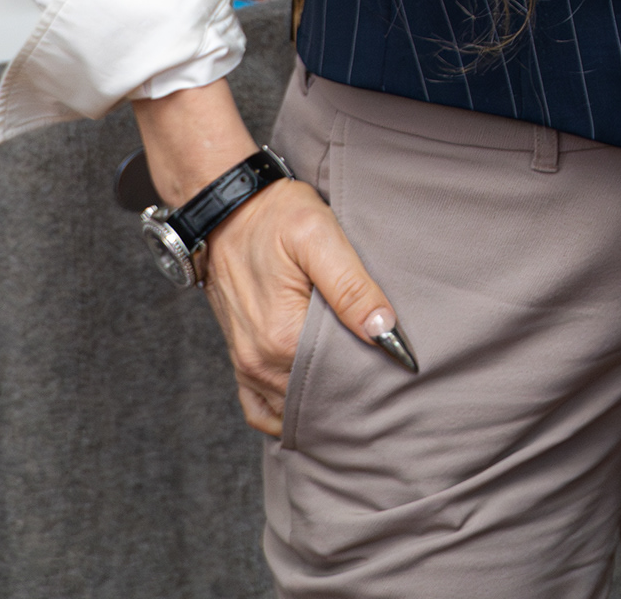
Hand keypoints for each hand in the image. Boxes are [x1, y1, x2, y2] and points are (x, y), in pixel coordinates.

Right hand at [137, 82, 403, 437]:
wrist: (224, 207)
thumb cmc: (273, 216)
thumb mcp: (318, 236)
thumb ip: (351, 285)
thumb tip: (384, 331)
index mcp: (282, 337)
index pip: (340, 379)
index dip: (371, 373)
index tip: (397, 365)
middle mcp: (261, 361)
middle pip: (317, 397)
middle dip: (350, 391)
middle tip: (382, 378)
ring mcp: (247, 364)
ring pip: (292, 407)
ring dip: (323, 402)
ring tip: (357, 385)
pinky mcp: (241, 358)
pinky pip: (260, 408)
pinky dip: (286, 412)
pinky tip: (314, 400)